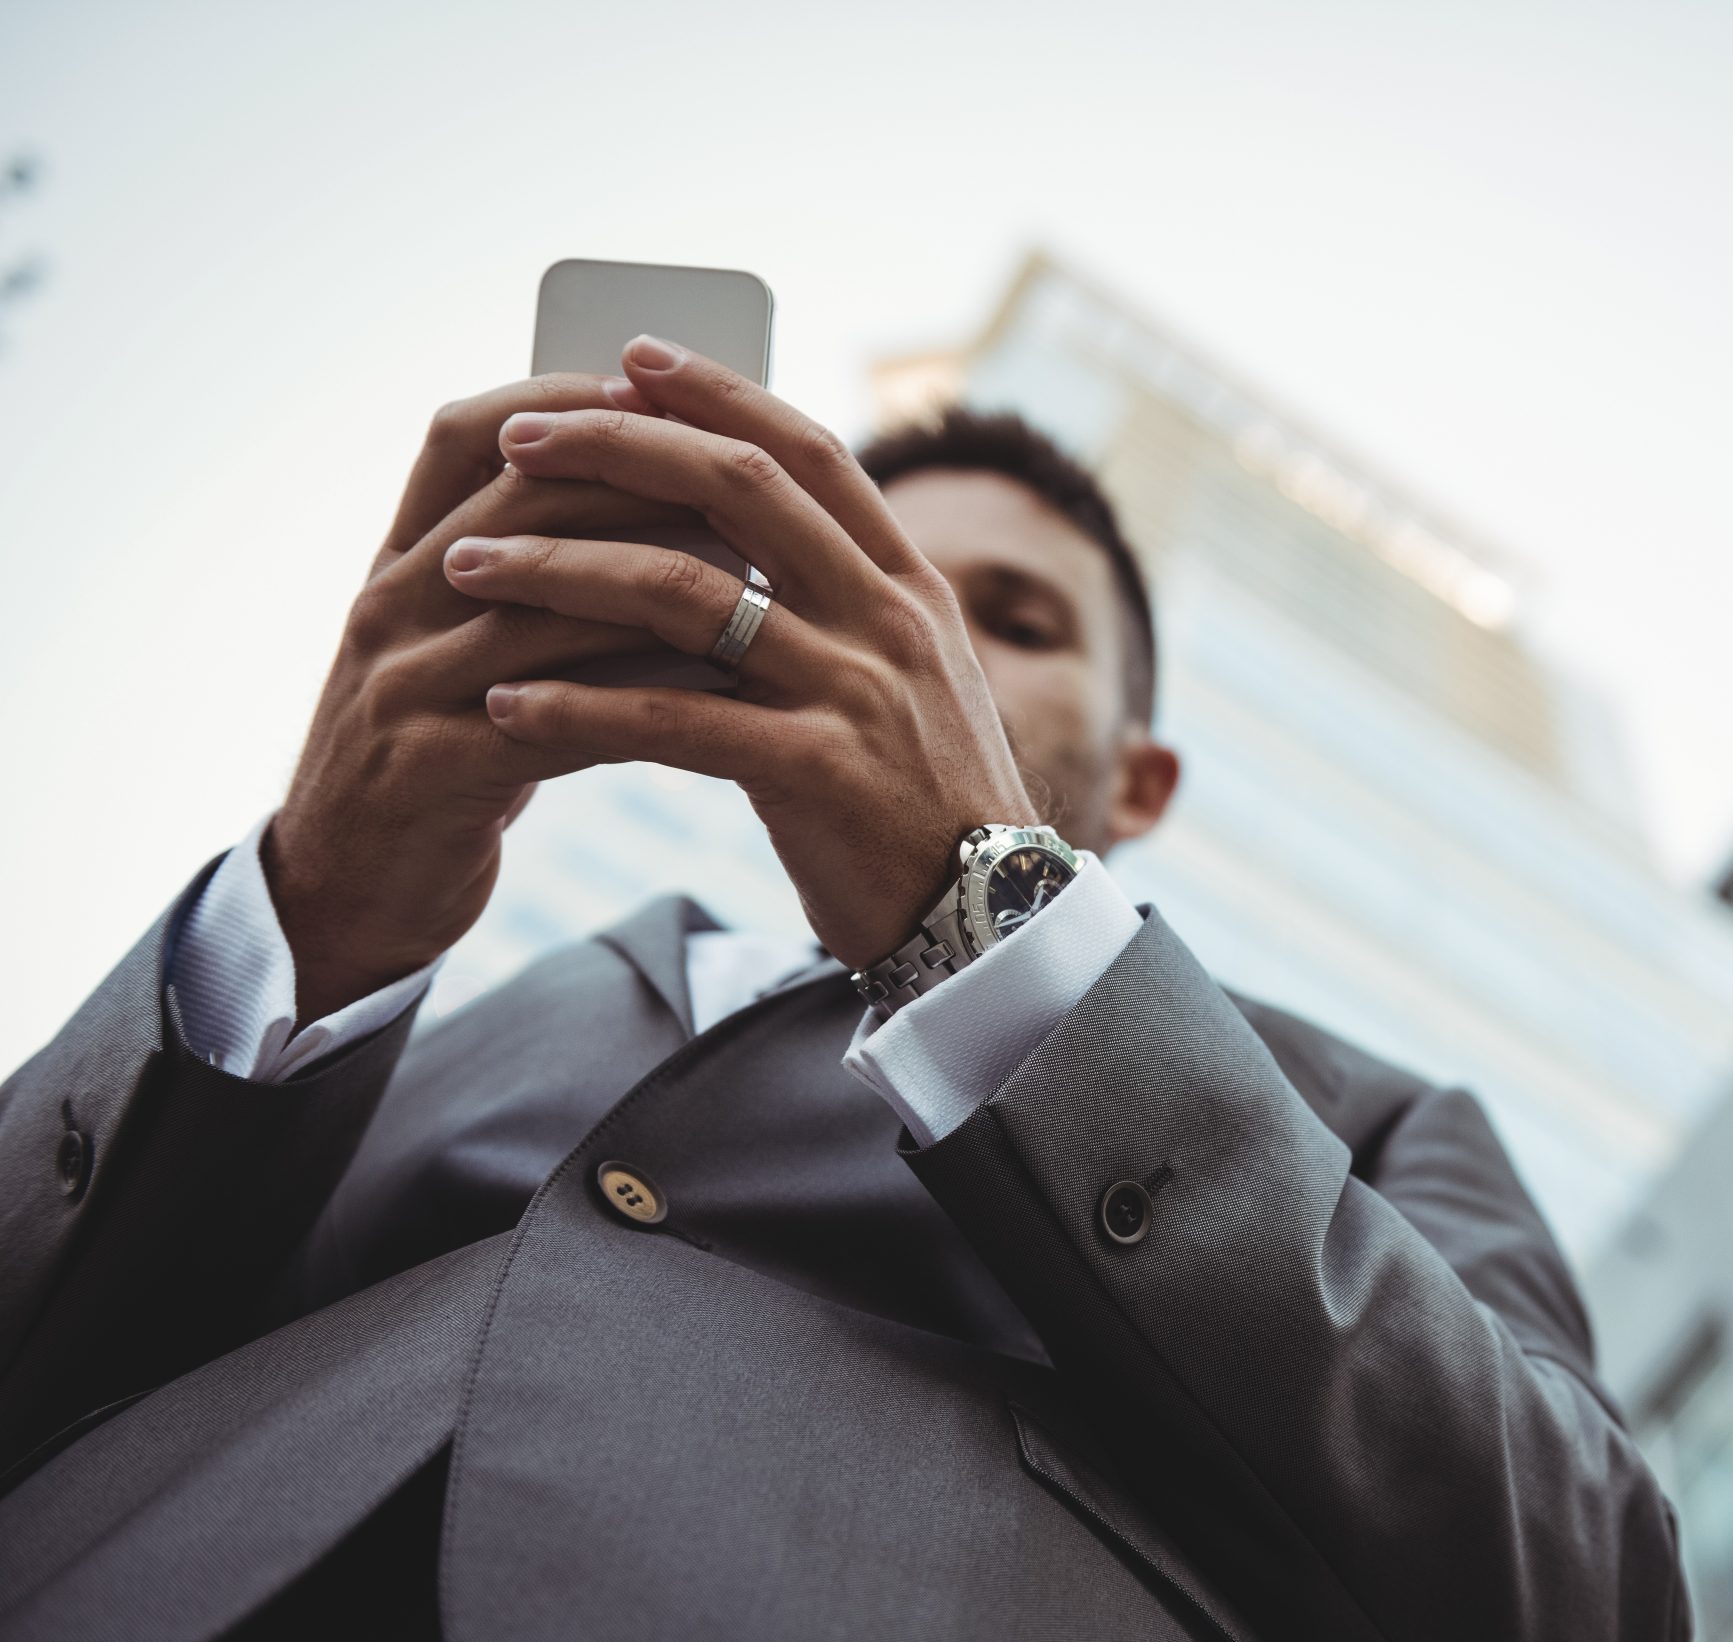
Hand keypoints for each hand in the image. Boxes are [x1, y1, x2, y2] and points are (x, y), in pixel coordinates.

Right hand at [267, 373, 692, 1018]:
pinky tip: (719, 693)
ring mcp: (398, 685)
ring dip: (662, 590)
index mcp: (400, 559)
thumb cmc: (449, 753)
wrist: (351, 891)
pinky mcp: (426, 770)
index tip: (662, 387)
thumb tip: (682, 497)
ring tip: (761, 584)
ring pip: (544, 608)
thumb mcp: (477, 647)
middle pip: (520, 504)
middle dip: (642, 485)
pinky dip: (641, 697)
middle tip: (751, 488)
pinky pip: (552, 718)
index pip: (462, 435)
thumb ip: (545, 578)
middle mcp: (389, 605)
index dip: (560, 395)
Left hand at [439, 336, 1040, 970]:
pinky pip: (670, 722)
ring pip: (685, 593)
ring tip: (469, 568)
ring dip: (560, 570)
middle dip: (618, 445)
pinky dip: (576, 709)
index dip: (718, 392)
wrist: (989, 921)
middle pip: (739, 487)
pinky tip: (505, 708)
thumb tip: (752, 532)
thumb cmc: (924, 801)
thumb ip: (845, 601)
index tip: (630, 356)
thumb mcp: (910, 676)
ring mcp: (855, 692)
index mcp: (908, 584)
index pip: (809, 449)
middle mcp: (886, 619)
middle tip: (520, 437)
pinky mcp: (816, 774)